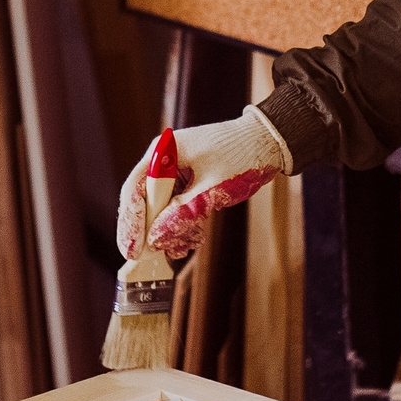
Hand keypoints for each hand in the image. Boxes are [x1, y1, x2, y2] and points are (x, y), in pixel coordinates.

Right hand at [115, 107, 293, 259]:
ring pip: (160, 210)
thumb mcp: (212, 188)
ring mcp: (175, 173)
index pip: (135, 190)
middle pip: (143, 202)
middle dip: (149, 232)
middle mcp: (164, 162)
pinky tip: (194, 238)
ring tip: (185, 245)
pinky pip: (176, 209)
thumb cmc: (242, 154)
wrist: (269, 142)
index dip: (131, 222)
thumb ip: (183, 213)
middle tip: (146, 259)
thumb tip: (156, 238)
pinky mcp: (188, 183)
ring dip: (170, 231)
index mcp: (164, 153)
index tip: (132, 248)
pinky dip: (183, 225)